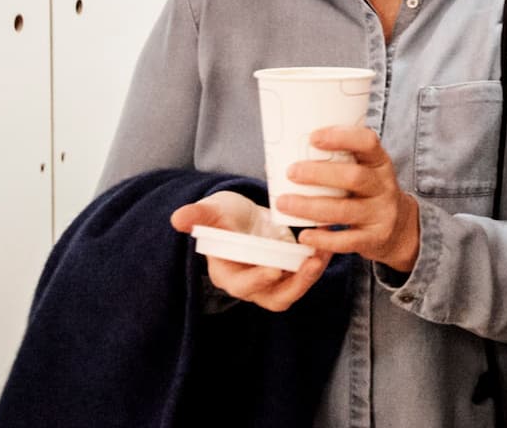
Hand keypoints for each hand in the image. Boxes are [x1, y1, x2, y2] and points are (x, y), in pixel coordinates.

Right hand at [169, 190, 332, 311]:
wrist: (243, 215)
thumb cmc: (225, 215)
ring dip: (311, 275)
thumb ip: (199, 215)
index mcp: (227, 273)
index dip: (258, 280)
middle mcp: (250, 284)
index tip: (275, 269)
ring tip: (324, 253)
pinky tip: (329, 243)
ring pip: (293, 290)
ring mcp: (272, 282)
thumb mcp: (213, 210)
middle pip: (274, 297)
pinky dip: (318, 262)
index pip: (241, 286)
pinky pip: (305, 274)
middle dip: (295, 284)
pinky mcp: (289, 274)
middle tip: (311, 263)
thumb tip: (177, 219)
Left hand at [277, 126, 421, 273]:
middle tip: (291, 172)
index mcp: (380, 162)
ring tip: (284, 203)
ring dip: (310, 207)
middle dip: (319, 174)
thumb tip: (286, 151)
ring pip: (345, 210)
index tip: (313, 137)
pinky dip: (323, 239)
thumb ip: (340, 161)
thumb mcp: (366, 170)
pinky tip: (304, 235)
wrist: (399, 229)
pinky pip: (346, 241)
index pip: (368, 142)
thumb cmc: (368, 193)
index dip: (342, 137)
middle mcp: (384, 186)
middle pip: (354, 177)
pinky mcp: (374, 239)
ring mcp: (381, 214)